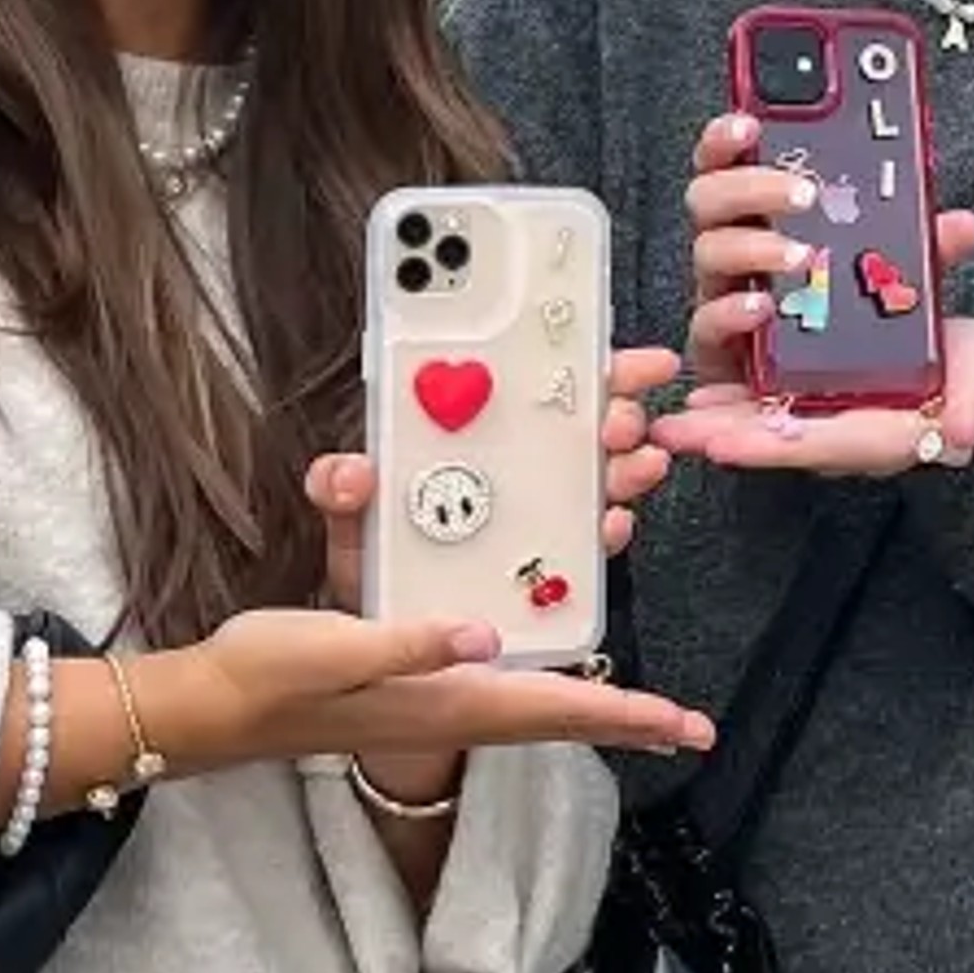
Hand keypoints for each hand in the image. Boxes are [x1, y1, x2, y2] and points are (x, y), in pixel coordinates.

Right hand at [153, 610, 714, 773]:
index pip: (557, 709)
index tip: (691, 729)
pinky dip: (536, 676)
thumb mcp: (335, 647)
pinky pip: (496, 684)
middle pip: (561, 713)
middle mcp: (455, 705)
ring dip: (589, 699)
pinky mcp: (412, 684)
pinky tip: (545, 665)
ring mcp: (435, 700)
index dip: (627, 716)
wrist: (210, 708)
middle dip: (626, 717)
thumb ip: (408, 643)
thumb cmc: (268, 676)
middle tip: (687, 726)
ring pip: (533, 701)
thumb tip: (484, 636)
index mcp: (449, 698)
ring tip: (641, 707)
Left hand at [304, 347, 680, 612]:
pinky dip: (609, 528)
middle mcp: (514, 461)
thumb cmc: (374, 557)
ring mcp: (539, 508)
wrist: (391, 638)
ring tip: (634, 461)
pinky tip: (611, 523)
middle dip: (614, 401)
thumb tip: (352, 471)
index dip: (563, 345)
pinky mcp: (554, 560)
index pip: (522, 371)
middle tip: (618, 412)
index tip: (593, 334)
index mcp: (463, 429)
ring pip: (599, 471)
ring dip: (623, 462)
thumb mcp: (348, 515)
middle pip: (580, 414)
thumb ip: (339, 487)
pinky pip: (592, 538)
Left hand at [656, 316, 973, 482]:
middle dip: (725, 437)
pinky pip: (769, 405)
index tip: (723, 445)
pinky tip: (693, 393)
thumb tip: (961, 430)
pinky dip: (732, 402)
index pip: (818, 443)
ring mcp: (829, 416)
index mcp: (884, 435)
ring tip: (667, 419)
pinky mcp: (819, 397)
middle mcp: (847, 433)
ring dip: (717, 421)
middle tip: (671, 433)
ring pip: (765, 423)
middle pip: (778, 439)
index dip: (770, 445)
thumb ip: (973, 402)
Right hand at [685, 112, 973, 380]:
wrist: (877, 445)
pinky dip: (730, 313)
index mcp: (783, 227)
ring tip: (798, 255)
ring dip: (750, 245)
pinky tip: (761, 309)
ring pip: (709, 255)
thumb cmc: (892, 363)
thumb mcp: (928, 302)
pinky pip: (706, 328)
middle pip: (711, 201)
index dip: (732, 138)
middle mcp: (747, 261)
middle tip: (804, 191)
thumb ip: (934, 260)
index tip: (753, 118)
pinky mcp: (721, 362)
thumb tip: (960, 225)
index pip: (742, 166)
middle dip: (751, 184)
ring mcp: (730, 308)